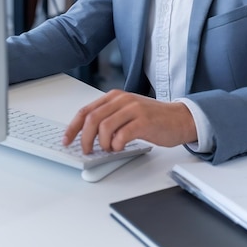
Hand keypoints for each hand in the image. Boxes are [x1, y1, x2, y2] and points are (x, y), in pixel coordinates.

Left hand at [62, 89, 196, 152]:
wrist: (179, 118)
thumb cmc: (152, 118)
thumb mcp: (126, 112)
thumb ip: (109, 118)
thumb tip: (87, 136)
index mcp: (114, 96)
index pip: (86, 110)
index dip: (73, 127)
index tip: (66, 140)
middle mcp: (122, 99)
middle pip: (92, 119)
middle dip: (84, 138)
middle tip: (86, 150)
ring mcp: (133, 109)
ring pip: (104, 127)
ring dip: (103, 143)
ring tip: (109, 149)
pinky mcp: (143, 121)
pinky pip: (122, 135)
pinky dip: (117, 145)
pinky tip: (121, 147)